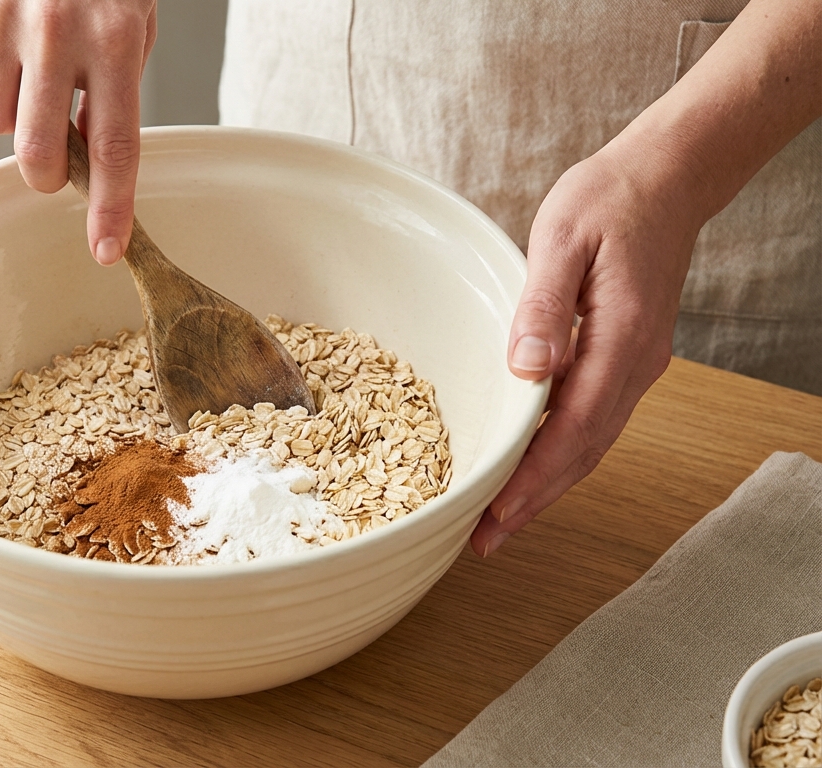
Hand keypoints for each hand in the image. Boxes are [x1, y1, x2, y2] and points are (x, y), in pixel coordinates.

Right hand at [0, 0, 157, 264]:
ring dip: (6, 111)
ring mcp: (2, 17)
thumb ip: (112, 86)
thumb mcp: (128, 18)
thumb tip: (85, 153)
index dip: (110, 208)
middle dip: (43, 169)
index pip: (116, 146)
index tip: (106, 251)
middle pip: (36, 152)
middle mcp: (58, 32)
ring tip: (23, 65)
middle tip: (50, 153)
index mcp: (117, 36)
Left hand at [469, 142, 703, 556]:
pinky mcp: (628, 356)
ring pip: (591, 443)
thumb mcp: (563, 239)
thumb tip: (528, 370)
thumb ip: (544, 307)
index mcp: (620, 339)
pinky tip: (530, 465)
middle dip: (534, 501)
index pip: (573, 429)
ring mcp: (637, 363)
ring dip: (547, 485)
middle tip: (485, 540)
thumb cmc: (608, 200)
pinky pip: (593, 419)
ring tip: (500, 518)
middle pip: (583, 452)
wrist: (666, 178)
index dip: (533, 479)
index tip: (495, 515)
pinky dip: (561, 453)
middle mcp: (636, 363)